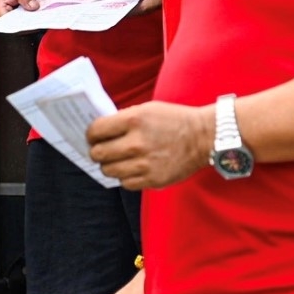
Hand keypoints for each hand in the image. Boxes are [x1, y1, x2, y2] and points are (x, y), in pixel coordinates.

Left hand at [86, 101, 211, 188]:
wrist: (203, 137)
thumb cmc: (173, 120)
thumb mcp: (145, 110)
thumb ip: (122, 120)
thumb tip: (99, 131)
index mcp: (133, 121)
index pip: (96, 131)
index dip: (91, 134)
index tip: (93, 136)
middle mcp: (136, 143)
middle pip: (98, 154)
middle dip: (97, 151)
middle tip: (102, 149)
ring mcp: (144, 164)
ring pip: (109, 171)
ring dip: (109, 165)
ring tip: (117, 160)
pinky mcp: (153, 180)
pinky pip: (125, 183)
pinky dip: (125, 177)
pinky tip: (131, 168)